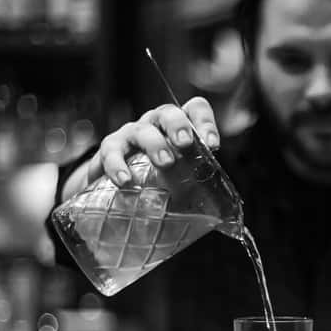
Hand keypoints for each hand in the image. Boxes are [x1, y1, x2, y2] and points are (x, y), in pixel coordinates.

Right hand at [61, 97, 220, 200]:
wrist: (116, 190)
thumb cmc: (157, 183)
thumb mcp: (180, 183)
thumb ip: (197, 191)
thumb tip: (221, 220)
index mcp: (179, 129)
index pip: (194, 110)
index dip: (205, 122)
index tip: (212, 145)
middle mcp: (156, 125)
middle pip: (168, 113)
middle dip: (178, 125)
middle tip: (185, 143)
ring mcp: (132, 134)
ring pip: (143, 130)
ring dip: (155, 144)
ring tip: (165, 162)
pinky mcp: (110, 148)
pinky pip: (111, 151)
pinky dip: (118, 165)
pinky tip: (125, 181)